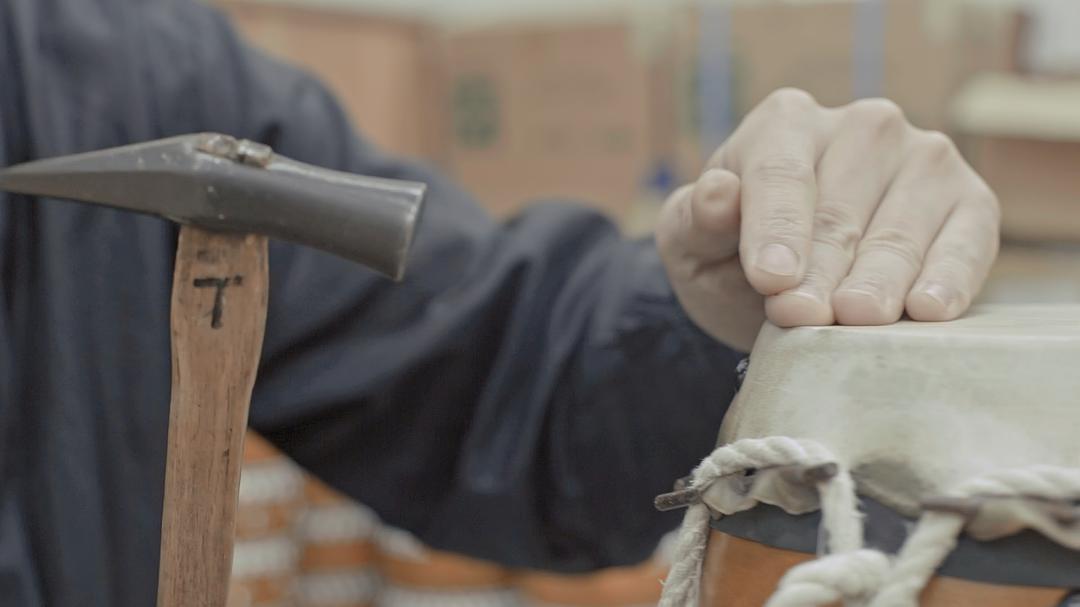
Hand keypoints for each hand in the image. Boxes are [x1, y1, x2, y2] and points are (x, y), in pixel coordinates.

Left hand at [657, 89, 999, 350]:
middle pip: (839, 210)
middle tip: (804, 316)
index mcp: (785, 122)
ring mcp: (924, 159)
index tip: (771, 280)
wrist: (786, 287)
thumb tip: (717, 192)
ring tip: (860, 320)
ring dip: (879, 280)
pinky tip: (929, 310)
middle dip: (821, 271)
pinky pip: (966, 242)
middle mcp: (863, 127)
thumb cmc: (733, 255)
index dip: (776, 228)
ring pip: (900, 230)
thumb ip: (698, 219)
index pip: (780, 173)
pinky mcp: (970, 204)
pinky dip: (948, 278)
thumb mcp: (694, 242)